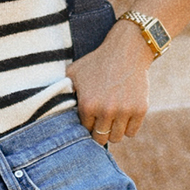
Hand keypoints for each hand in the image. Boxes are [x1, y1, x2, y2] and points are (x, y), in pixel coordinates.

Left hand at [67, 21, 153, 145]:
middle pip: (101, 138)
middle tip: (101, 121)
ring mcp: (125, 111)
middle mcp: (106, 110)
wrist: (127, 51)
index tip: (89, 118)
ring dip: (114, 131)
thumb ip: (62, 91)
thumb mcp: (73, 73)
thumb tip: (48, 106)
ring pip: (117, 137)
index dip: (87, 125)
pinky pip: (132, 132)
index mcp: (88, 105)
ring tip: (112, 119)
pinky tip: (124, 116)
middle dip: (99, 132)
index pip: (85, 130)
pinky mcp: (140, 110)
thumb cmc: (97, 62)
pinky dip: (128, 127)